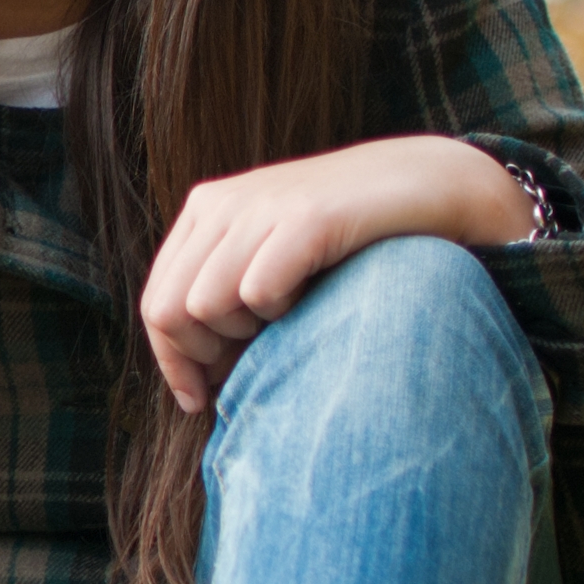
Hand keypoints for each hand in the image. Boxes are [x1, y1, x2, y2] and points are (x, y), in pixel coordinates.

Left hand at [137, 137, 538, 415]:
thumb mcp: (273, 256)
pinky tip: (312, 296)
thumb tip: (193, 378)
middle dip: (203, 358)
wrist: (428, 182)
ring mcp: (258, 206)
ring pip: (205, 306)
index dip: (172, 363)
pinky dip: (281, 311)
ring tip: (291, 316)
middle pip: (170, 312)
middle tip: (249, 366)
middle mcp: (222, 204)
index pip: (156, 302)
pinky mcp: (303, 217)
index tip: (199, 401)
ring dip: (246, 334)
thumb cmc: (351, 237)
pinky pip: (256, 292)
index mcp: (205, 211)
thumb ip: (227, 294)